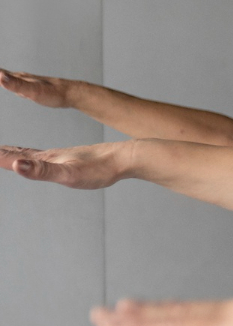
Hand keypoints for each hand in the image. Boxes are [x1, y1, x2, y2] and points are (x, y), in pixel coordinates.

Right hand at [0, 68, 74, 108]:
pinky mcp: (28, 86)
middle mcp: (19, 77)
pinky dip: (3, 79)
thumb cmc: (53, 93)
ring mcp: (24, 81)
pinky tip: (4, 79)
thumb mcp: (33, 91)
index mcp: (17, 78)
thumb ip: (16, 84)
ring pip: (4, 76)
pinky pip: (11, 81)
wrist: (71, 93)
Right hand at [0, 141, 131, 188]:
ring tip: (5, 151)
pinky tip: (39, 158)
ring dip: (13, 152)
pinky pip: (46, 157)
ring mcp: (61, 156)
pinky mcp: (72, 159)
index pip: (11, 157)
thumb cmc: (99, 168)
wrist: (126, 157)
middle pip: (17, 153)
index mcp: (45, 158)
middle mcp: (50, 155)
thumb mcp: (68, 174)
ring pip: (30, 153)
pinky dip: (33, 155)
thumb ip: (42, 171)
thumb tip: (16, 166)